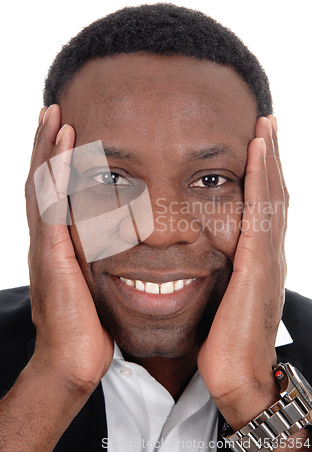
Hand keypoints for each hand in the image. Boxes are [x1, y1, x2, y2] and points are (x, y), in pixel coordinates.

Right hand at [25, 105, 113, 392]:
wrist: (72, 360)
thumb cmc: (86, 325)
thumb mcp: (90, 284)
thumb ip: (95, 259)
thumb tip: (116, 242)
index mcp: (56, 244)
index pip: (51, 193)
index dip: (54, 161)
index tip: (63, 130)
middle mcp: (45, 239)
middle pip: (40, 181)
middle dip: (45, 145)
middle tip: (52, 110)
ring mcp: (46, 245)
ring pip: (42, 187)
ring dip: (48, 150)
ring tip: (55, 115)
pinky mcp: (54, 255)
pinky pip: (54, 205)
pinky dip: (58, 174)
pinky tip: (66, 149)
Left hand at [197, 116, 288, 428]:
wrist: (239, 376)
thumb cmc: (226, 341)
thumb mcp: (224, 300)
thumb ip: (223, 275)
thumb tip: (206, 259)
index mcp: (259, 260)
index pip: (264, 208)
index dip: (263, 175)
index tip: (257, 145)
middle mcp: (270, 253)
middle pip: (274, 194)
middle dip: (271, 157)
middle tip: (266, 122)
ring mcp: (268, 257)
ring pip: (272, 197)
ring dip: (269, 159)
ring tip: (265, 126)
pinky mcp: (258, 263)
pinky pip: (261, 212)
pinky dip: (261, 179)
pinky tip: (258, 153)